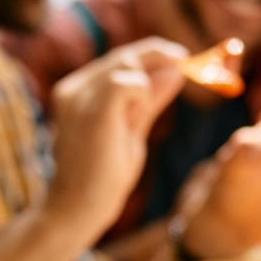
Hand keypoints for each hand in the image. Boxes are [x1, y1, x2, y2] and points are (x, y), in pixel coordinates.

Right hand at [46, 38, 186, 237]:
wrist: (77, 208)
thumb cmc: (102, 176)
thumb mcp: (131, 131)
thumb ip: (149, 101)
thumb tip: (175, 71)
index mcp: (76, 91)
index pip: (118, 58)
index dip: (151, 52)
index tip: (180, 57)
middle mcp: (73, 88)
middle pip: (124, 55)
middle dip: (159, 56)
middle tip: (187, 64)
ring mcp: (79, 97)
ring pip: (126, 64)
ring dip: (147, 83)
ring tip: (140, 118)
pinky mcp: (93, 110)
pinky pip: (127, 83)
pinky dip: (142, 93)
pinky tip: (136, 118)